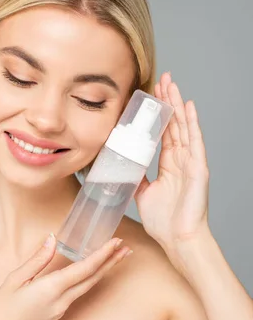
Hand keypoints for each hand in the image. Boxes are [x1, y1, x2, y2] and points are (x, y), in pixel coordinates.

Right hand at [0, 234, 131, 319]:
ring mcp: (60, 309)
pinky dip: (89, 279)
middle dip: (111, 262)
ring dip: (103, 271)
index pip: (85, 269)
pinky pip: (77, 292)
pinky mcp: (55, 314)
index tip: (116, 242)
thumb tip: (52, 239)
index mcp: (51, 289)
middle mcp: (61, 301)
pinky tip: (90, 271)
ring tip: (116, 258)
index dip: (103, 254)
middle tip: (127, 248)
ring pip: (88, 286)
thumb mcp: (14, 280)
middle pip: (93, 279)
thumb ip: (36, 259)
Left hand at [134, 72, 210, 254]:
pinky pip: (195, 141)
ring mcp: (191, 162)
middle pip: (173, 124)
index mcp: (169, 165)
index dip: (157, 114)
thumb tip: (121, 166)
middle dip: (167, 101)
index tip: (151, 96)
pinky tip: (188, 106)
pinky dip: (192, 123)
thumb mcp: (142, 194)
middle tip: (160, 79)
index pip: (163, 132)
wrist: (177, 240)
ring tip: (171, 84)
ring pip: (183, 126)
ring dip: (176, 104)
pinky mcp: (198, 168)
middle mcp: (181, 160)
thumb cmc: (164, 222)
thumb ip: (135, 178)